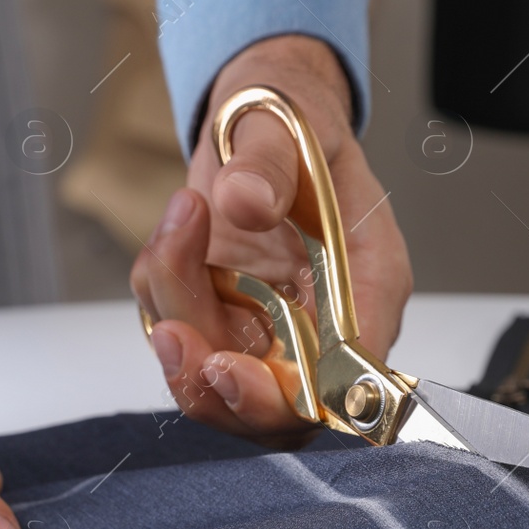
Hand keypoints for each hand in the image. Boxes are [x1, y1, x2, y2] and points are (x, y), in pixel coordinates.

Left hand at [130, 34, 412, 445]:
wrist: (262, 118)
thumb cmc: (298, 123)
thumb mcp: (290, 120)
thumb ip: (270, 161)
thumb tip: (245, 200)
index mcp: (368, 289)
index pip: (341, 383)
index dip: (284, 398)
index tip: (228, 370)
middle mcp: (319, 326)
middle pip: (269, 410)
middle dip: (211, 384)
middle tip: (174, 334)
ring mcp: (265, 330)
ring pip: (209, 377)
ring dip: (176, 311)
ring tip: (184, 219)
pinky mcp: (219, 323)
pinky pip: (175, 334)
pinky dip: (161, 286)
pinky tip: (180, 228)